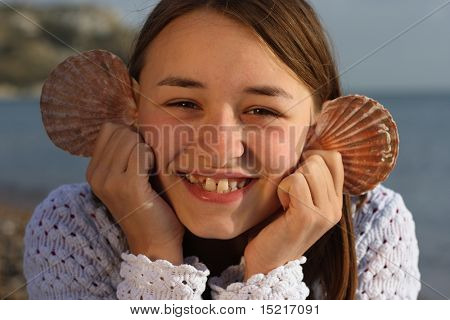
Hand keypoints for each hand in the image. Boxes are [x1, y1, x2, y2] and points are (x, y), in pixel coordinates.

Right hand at [86, 122, 184, 264]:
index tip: (142, 154)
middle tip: (149, 164)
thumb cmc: (150, 206)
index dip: (130, 134)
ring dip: (147, 149)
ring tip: (151, 171)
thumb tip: (136, 122)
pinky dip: (152, 158)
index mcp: (94, 171)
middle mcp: (96, 175)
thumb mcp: (131, 176)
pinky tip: (154, 174)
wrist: (156, 242)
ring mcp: (109, 181)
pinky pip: (141, 152)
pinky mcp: (127, 186)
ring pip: (130, 138)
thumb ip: (127, 153)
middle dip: (140, 140)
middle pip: (120, 130)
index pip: (109, 129)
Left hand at [243, 150, 343, 280]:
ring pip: (308, 167)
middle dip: (296, 171)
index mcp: (335, 200)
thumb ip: (308, 178)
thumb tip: (305, 146)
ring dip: (287, 181)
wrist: (268, 262)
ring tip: (285, 203)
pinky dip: (282, 190)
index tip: (295, 175)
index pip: (334, 157)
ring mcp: (325, 212)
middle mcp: (336, 206)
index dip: (310, 157)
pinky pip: (294, 181)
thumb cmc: (275, 225)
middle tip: (288, 196)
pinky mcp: (309, 216)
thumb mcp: (297, 198)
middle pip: (318, 159)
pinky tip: (282, 208)